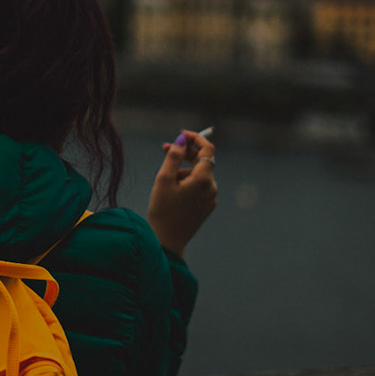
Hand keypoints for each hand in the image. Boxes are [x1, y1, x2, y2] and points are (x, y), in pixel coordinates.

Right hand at [147, 129, 216, 257]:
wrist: (167, 240)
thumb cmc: (162, 210)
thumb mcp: (164, 179)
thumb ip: (173, 156)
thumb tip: (182, 140)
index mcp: (203, 179)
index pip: (207, 149)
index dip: (195, 138)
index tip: (181, 135)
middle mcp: (211, 187)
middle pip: (203, 161)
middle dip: (185, 153)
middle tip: (165, 148)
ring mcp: (211, 198)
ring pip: (199, 174)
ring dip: (184, 169)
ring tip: (165, 177)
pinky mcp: (207, 206)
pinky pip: (200, 186)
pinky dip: (188, 181)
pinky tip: (173, 189)